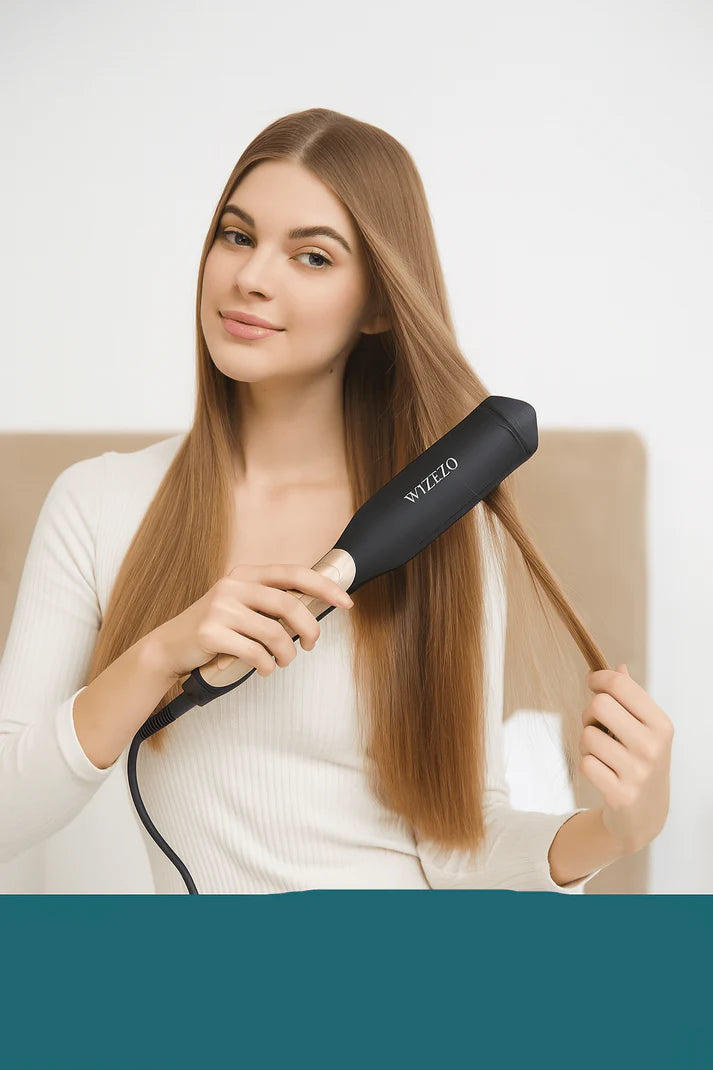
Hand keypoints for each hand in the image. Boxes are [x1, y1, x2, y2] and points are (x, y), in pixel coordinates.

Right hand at [149, 563, 353, 681]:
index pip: (294, 573)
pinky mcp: (210, 632)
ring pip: (274, 633)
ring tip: (283, 661)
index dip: (324, 586)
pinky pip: (255, 653)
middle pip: (289, 605)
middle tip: (312, 645)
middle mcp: (233, 585)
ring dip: (287, 654)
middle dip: (309, 629)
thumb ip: (270, 603)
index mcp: (246, 574)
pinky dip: (267, 665)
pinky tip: (265, 668)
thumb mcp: (242, 606)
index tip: (346, 602)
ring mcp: (220, 608)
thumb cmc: (216, 629)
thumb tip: (313, 612)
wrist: (170, 647)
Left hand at [578, 664, 673, 854]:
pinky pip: (585, 763)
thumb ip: (631, 698)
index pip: (620, 685)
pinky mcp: (620, 794)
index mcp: (661, 724)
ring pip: (587, 735)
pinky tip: (602, 772)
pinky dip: (588, 764)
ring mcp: (637, 772)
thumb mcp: (645, 729)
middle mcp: (652, 746)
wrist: (646, 814)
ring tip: (602, 753)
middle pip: (599, 705)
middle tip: (596, 725)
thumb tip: (617, 667)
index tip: (593, 683)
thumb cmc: (641, 761)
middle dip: (589, 713)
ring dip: (586, 742)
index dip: (598, 679)